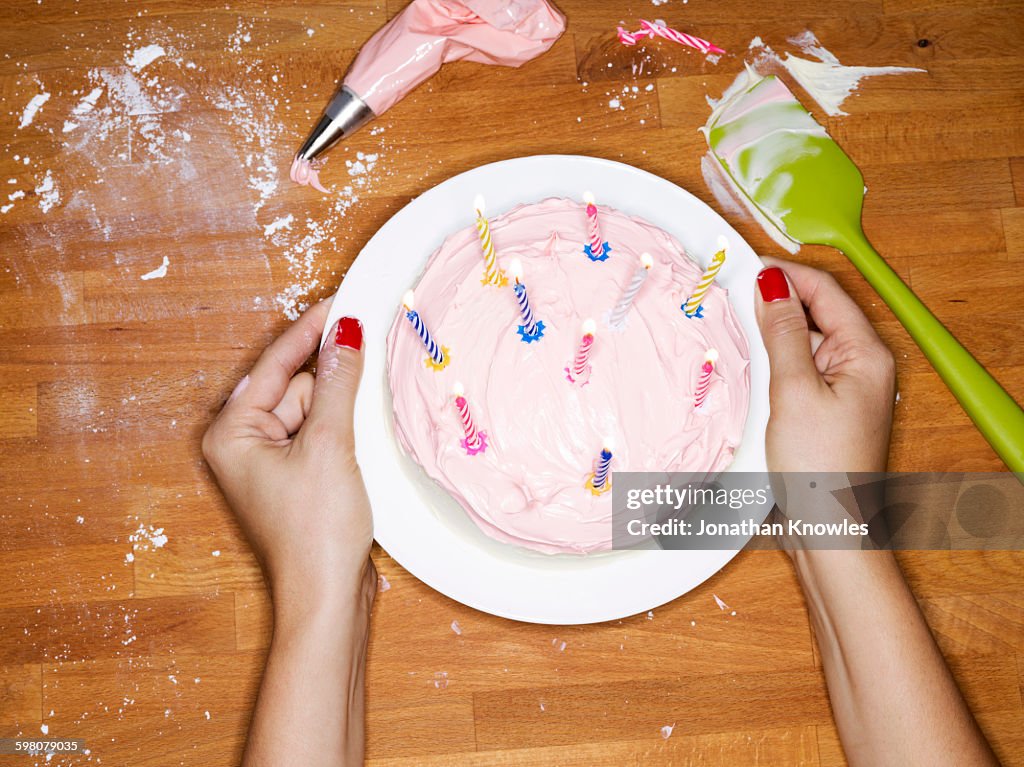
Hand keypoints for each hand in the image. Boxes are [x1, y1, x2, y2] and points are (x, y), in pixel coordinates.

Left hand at [203, 302, 375, 764]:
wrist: (328, 597)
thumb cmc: (315, 531)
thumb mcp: (329, 445)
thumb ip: (336, 382)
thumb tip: (345, 332)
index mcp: (232, 432)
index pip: (274, 363)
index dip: (310, 331)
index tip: (342, 301)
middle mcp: (245, 444)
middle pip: (295, 384)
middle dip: (332, 372)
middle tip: (372, 344)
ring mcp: (272, 463)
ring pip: (313, 407)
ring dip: (342, 401)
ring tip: (372, 403)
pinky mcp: (298, 478)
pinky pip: (321, 432)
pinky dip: (345, 425)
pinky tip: (367, 424)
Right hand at [754, 261, 996, 766]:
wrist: (828, 530)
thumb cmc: (818, 466)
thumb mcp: (793, 390)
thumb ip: (782, 331)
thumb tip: (772, 282)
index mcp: (865, 354)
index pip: (825, 292)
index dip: (785, 273)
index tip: (744, 265)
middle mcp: (861, 365)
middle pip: (815, 313)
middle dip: (775, 301)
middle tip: (730, 294)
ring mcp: (845, 388)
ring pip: (803, 341)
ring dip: (771, 332)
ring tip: (733, 326)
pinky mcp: (826, 408)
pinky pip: (798, 368)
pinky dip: (774, 360)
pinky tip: (749, 364)